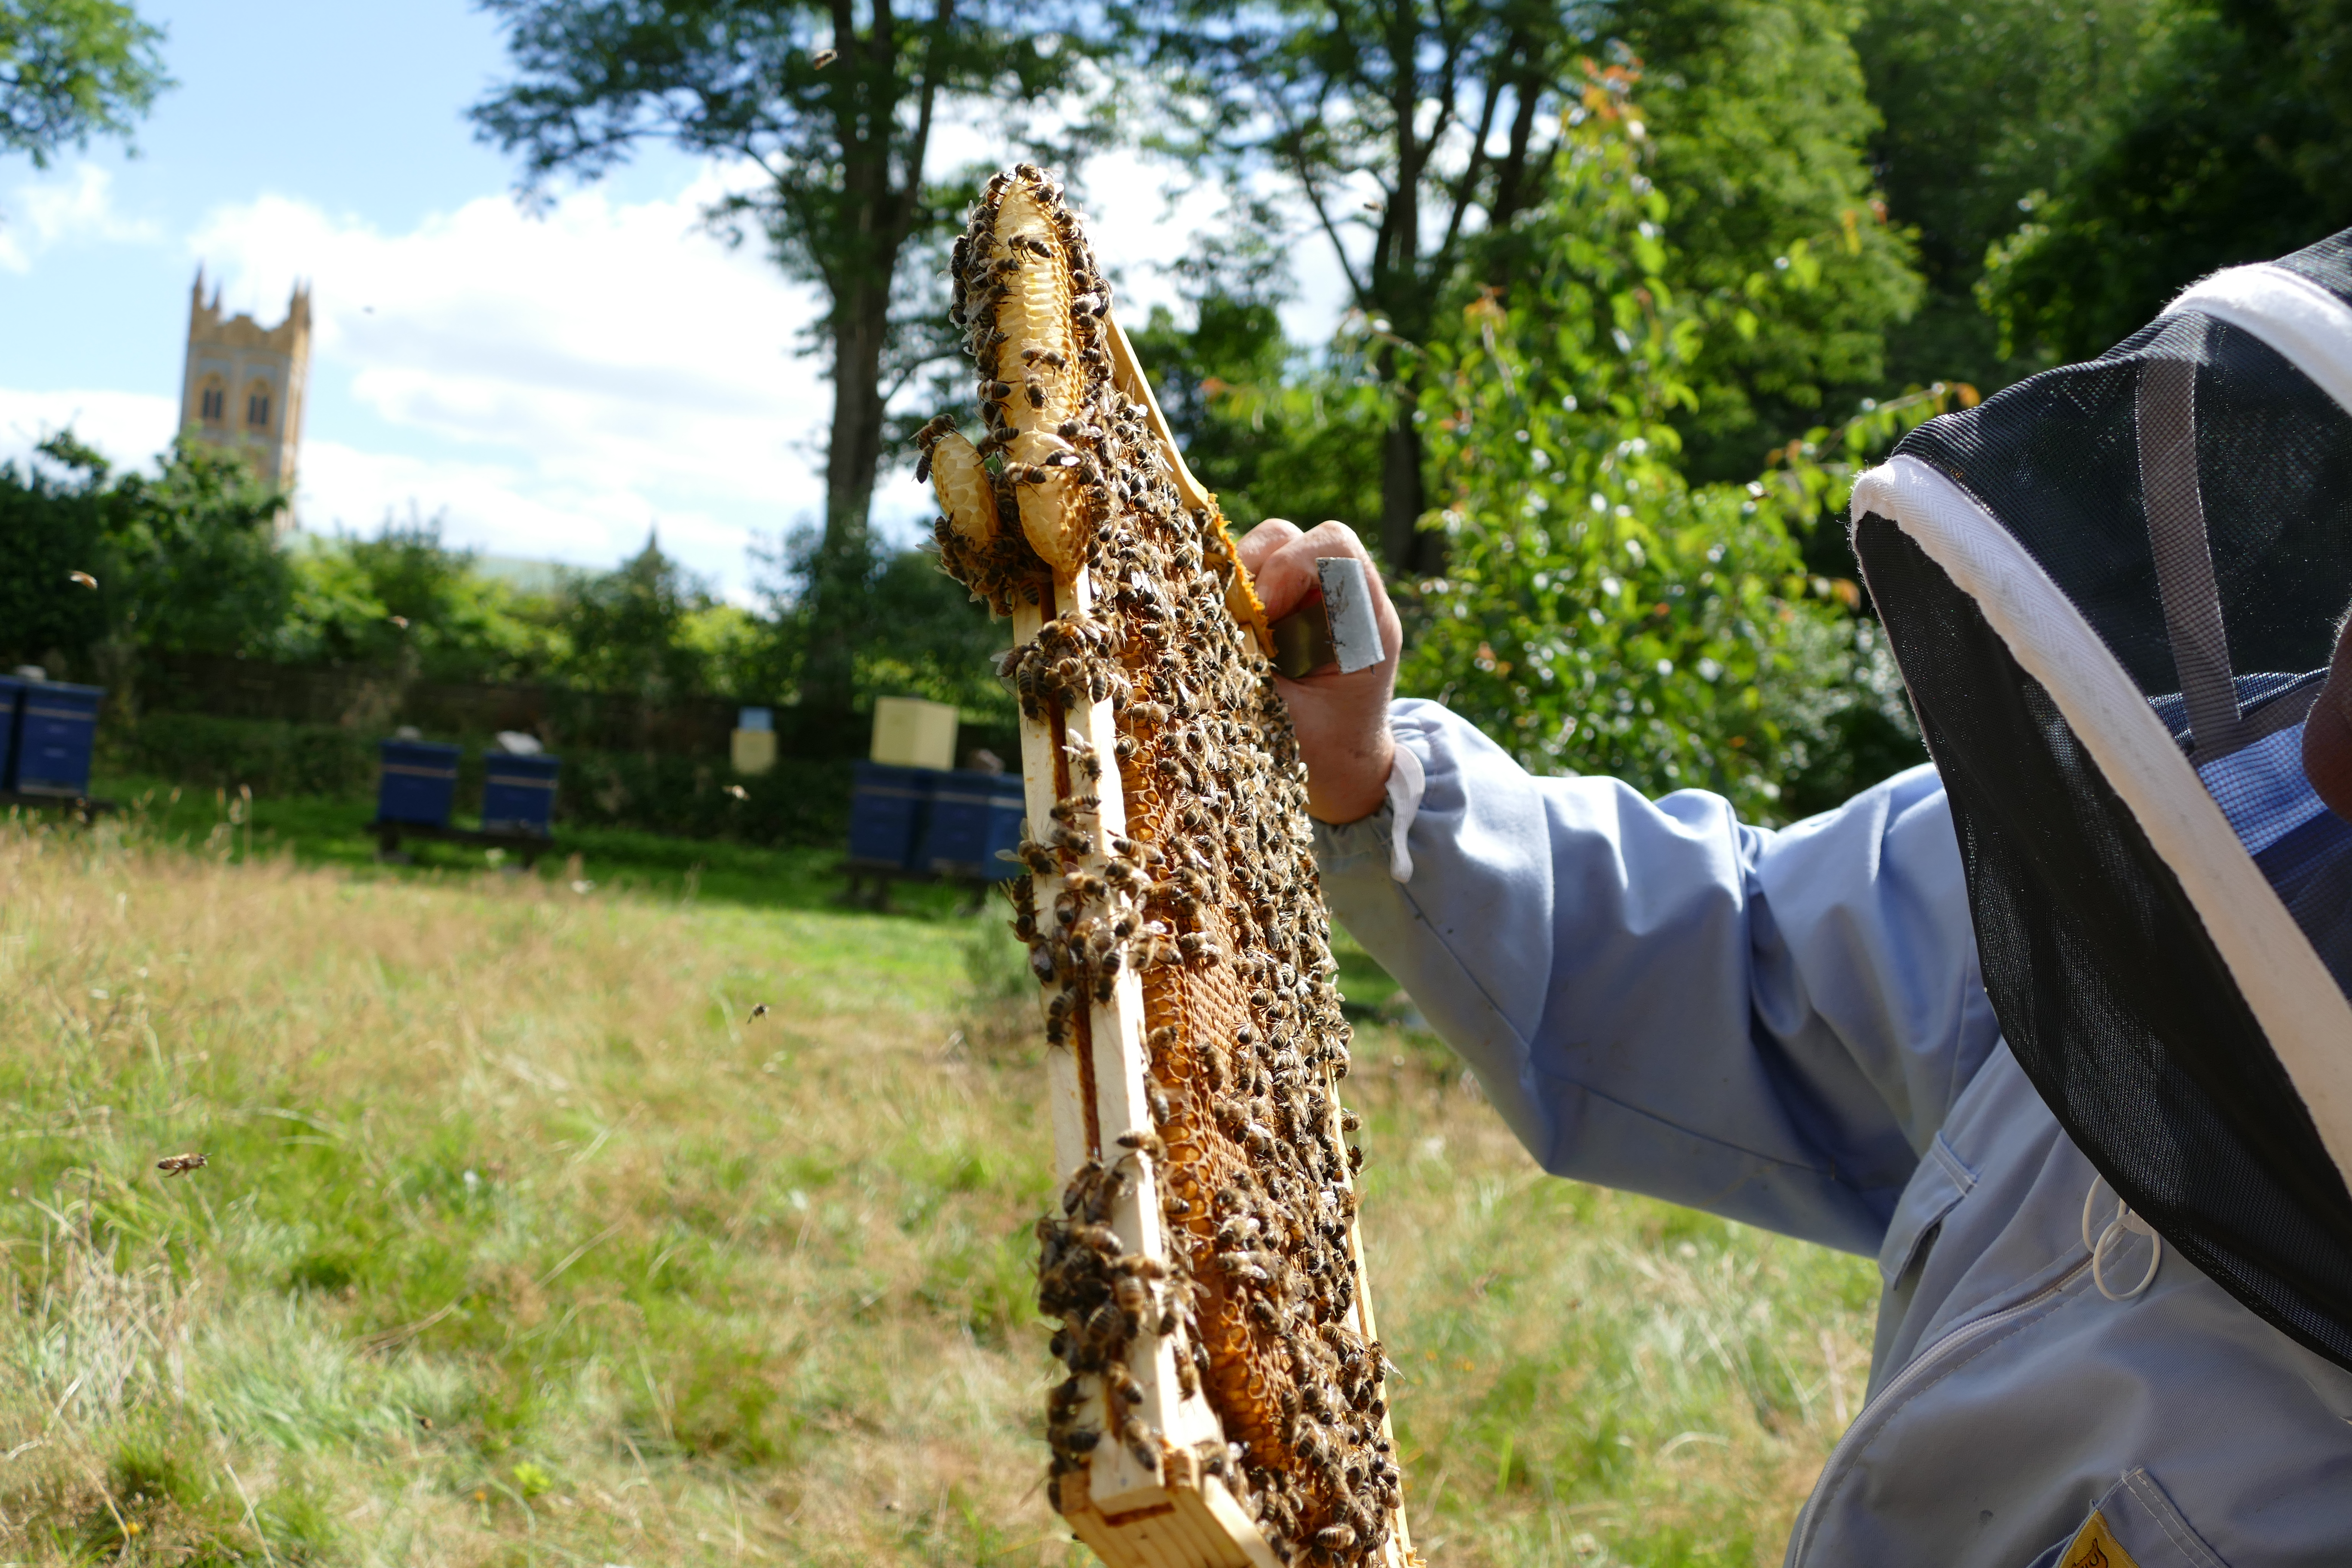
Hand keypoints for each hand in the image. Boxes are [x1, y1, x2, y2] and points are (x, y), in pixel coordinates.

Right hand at [1236, 519, 1401, 822]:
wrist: (1338, 773)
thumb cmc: (1320, 753)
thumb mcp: (1291, 720)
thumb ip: (1256, 671)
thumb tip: (1207, 628)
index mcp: (1366, 622)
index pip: (1336, 548)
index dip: (1290, 567)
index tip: (1265, 619)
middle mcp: (1342, 598)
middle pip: (1290, 537)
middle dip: (1253, 571)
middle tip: (1241, 623)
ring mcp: (1308, 598)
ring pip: (1261, 549)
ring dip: (1236, 584)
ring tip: (1231, 630)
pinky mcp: (1279, 605)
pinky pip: (1245, 576)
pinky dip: (1227, 595)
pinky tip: (1227, 632)